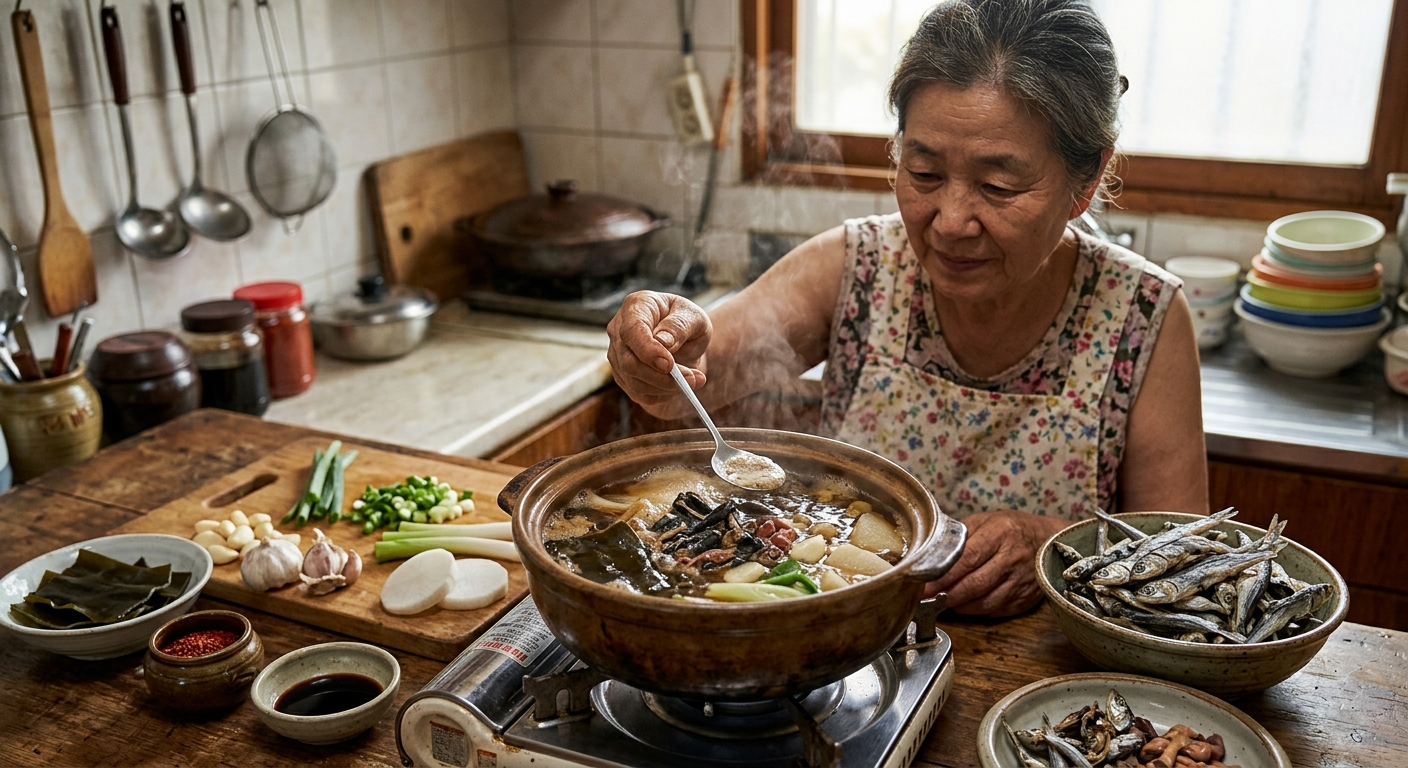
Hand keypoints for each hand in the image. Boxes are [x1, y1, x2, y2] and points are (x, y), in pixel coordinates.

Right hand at [606, 291, 711, 417]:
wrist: (685, 339)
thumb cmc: (687, 322)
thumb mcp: (693, 317)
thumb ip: (679, 326)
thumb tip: (663, 342)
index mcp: (636, 306)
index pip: (632, 331)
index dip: (648, 351)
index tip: (669, 365)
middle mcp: (619, 330)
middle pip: (629, 362)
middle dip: (661, 376)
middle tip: (691, 378)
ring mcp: (617, 354)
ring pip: (633, 381)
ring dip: (666, 387)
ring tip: (693, 380)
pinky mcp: (622, 375)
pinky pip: (638, 393)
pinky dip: (662, 394)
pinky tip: (679, 386)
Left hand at [927, 510, 1066, 616]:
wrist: (1052, 540)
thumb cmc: (1014, 528)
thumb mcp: (987, 520)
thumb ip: (961, 535)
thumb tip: (932, 552)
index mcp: (1000, 533)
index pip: (967, 559)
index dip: (943, 575)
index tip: (924, 584)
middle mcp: (1012, 558)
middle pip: (975, 584)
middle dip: (946, 594)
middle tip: (926, 599)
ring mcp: (1022, 580)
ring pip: (985, 602)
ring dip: (960, 606)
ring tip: (942, 603)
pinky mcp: (1026, 597)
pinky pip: (997, 609)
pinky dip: (977, 610)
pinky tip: (965, 605)